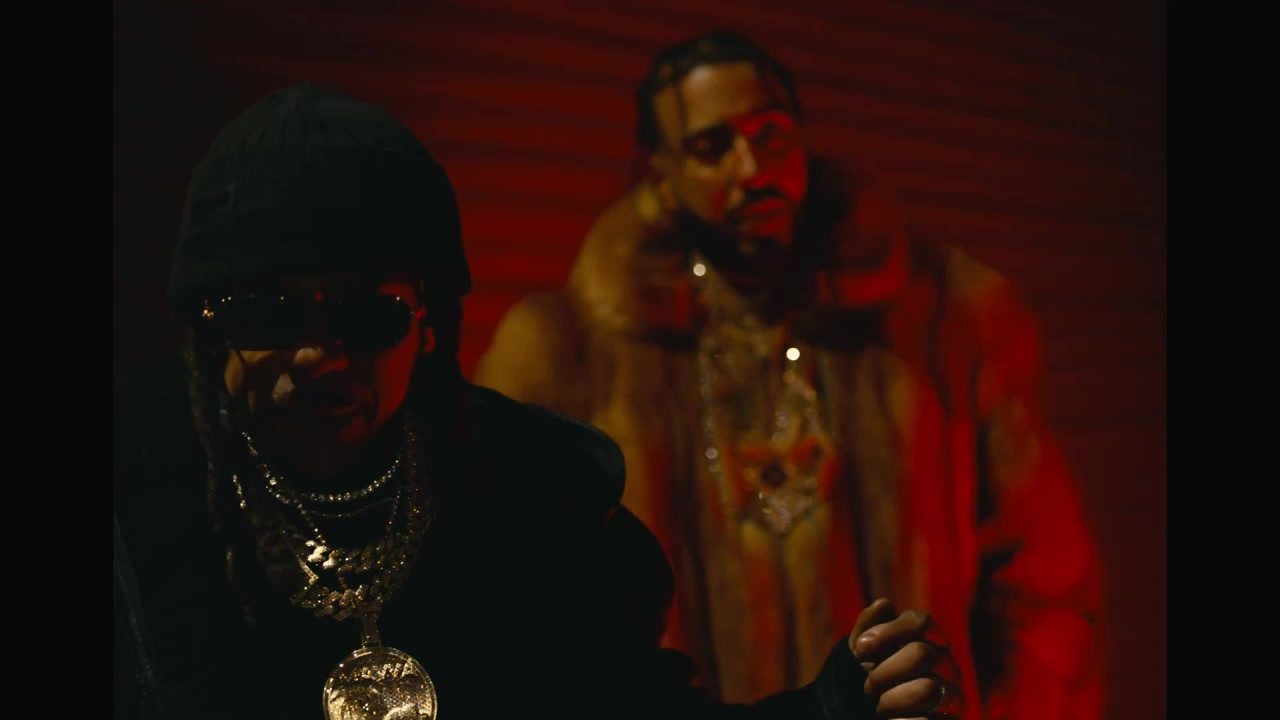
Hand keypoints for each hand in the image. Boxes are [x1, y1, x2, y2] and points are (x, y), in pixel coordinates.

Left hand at [848, 598, 964, 718]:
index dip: (887, 633)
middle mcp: (945, 663)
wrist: (862, 714)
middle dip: (883, 673)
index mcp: (927, 638)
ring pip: (929, 690)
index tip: (859, 650)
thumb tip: (883, 605)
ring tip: (879, 706)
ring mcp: (952, 694)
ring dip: (892, 700)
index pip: (921, 622)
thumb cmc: (864, 676)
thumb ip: (867, 628)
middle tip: (867, 687)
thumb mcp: (858, 652)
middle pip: (922, 654)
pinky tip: (888, 719)